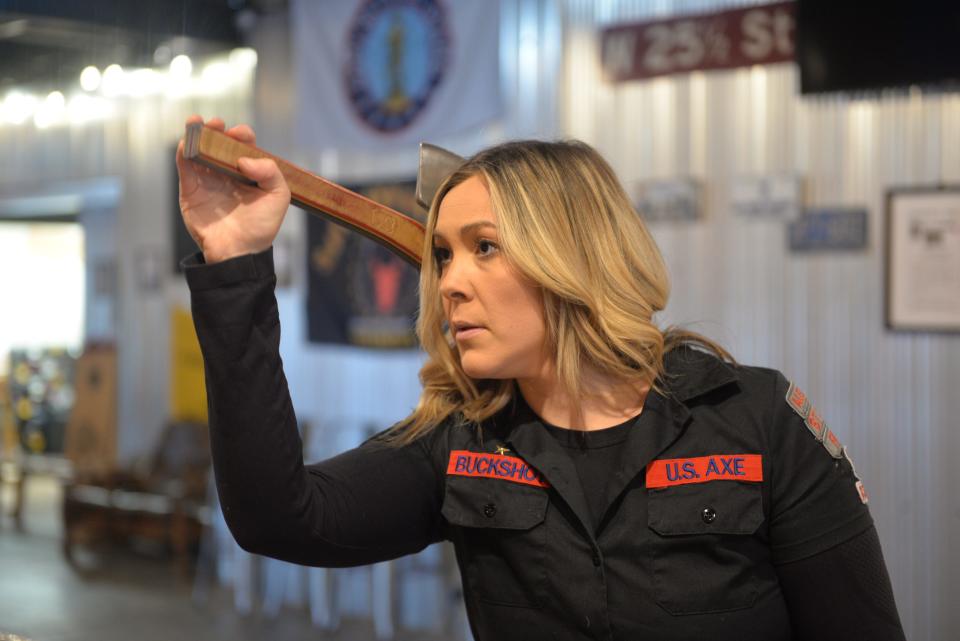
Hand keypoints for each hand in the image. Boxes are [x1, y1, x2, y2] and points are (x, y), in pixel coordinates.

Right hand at [176, 115, 290, 262]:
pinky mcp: (190, 189)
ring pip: (199, 150)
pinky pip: (185, 166)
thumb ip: (271, 173)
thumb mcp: (278, 198)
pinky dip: (183, 152)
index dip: (241, 135)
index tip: (240, 134)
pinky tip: (185, 142)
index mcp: (248, 173)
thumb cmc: (261, 227)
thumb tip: (245, 159)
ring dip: (197, 134)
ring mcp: (207, 180)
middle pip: (219, 143)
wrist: (238, 252)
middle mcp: (227, 173)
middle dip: (217, 129)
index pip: (243, 145)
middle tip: (217, 124)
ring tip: (197, 122)